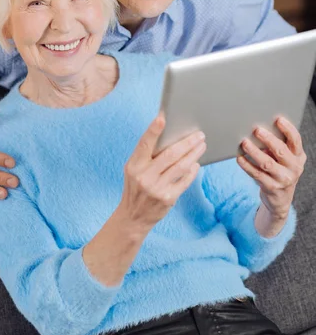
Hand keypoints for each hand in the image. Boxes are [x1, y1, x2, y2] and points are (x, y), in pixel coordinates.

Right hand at [120, 113, 205, 232]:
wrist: (133, 217)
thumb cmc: (135, 187)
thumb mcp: (134, 170)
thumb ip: (146, 156)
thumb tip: (168, 136)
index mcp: (134, 165)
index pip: (144, 144)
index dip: (153, 131)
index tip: (162, 118)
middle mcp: (144, 176)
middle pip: (170, 154)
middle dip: (187, 143)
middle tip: (199, 134)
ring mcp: (156, 188)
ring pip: (181, 166)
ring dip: (194, 154)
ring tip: (202, 145)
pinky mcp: (168, 198)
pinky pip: (184, 181)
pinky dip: (192, 171)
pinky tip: (196, 164)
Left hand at [237, 116, 305, 219]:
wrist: (281, 198)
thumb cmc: (280, 170)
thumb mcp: (285, 159)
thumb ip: (278, 146)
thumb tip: (259, 130)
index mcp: (298, 156)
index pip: (296, 140)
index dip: (288, 129)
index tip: (278, 119)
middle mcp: (294, 168)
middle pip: (281, 151)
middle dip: (268, 139)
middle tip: (256, 130)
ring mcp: (283, 179)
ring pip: (267, 163)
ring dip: (254, 152)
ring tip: (244, 143)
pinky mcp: (271, 187)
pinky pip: (256, 174)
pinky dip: (246, 165)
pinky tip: (239, 158)